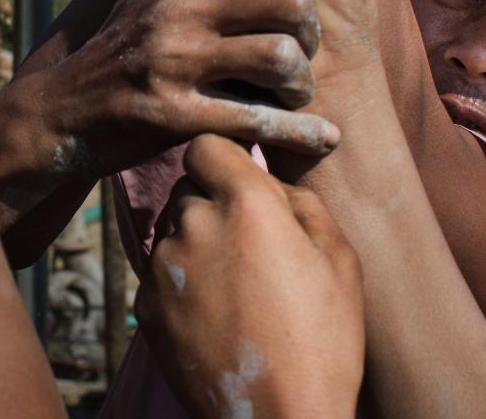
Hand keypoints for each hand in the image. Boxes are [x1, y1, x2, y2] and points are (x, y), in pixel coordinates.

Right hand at [32, 0, 339, 179]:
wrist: (61, 114)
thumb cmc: (120, 39)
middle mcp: (177, 11)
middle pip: (287, 0)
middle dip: (312, 28)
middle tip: (308, 46)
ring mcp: (175, 65)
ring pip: (278, 57)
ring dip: (305, 80)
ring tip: (301, 89)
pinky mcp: (174, 118)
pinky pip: (256, 120)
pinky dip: (301, 132)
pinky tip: (322, 137)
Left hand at [135, 134, 363, 418]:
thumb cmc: (323, 339)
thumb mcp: (339, 259)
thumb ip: (302, 202)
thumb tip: (273, 183)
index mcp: (246, 203)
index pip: (206, 145)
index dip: (224, 159)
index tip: (240, 180)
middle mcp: (195, 224)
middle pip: (190, 189)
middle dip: (215, 204)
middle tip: (250, 244)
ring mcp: (163, 267)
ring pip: (173, 231)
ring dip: (197, 244)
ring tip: (236, 288)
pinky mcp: (145, 306)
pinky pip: (159, 273)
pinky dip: (181, 283)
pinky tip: (215, 315)